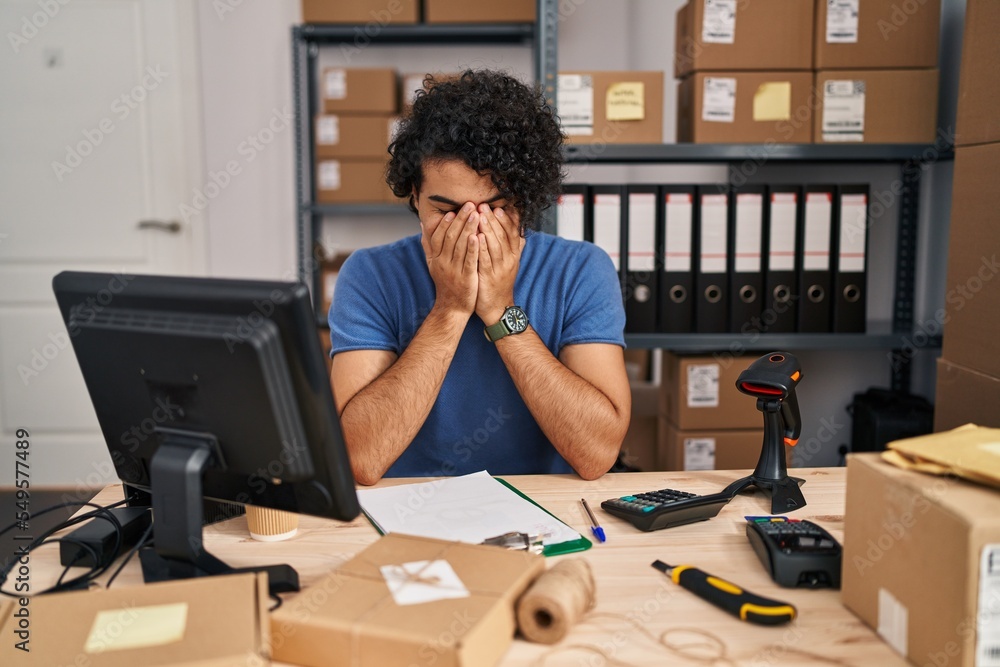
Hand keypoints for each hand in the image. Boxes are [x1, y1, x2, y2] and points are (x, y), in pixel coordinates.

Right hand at [421, 202, 479, 315]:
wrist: (452, 308)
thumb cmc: (445, 284)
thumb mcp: (432, 264)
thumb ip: (428, 244)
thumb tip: (421, 224)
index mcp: (436, 258)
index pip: (438, 236)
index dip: (445, 223)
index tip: (452, 209)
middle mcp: (443, 263)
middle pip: (450, 237)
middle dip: (460, 220)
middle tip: (469, 204)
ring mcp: (454, 270)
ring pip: (460, 246)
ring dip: (468, 228)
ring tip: (477, 214)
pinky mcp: (466, 278)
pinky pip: (469, 261)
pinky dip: (473, 248)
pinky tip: (478, 236)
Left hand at [475, 204, 524, 323]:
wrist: (498, 308)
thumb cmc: (500, 283)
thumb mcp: (510, 264)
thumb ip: (515, 248)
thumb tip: (521, 232)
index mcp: (514, 255)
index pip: (512, 233)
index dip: (506, 220)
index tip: (498, 207)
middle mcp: (509, 260)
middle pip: (503, 236)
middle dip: (494, 219)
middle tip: (484, 205)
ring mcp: (500, 269)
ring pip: (495, 246)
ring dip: (488, 230)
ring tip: (480, 216)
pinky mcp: (489, 278)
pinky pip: (486, 260)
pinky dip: (482, 248)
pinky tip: (476, 238)